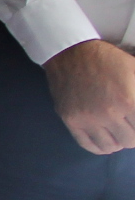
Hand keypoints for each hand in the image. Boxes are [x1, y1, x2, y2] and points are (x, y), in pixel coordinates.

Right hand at [43, 39, 134, 155]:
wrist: (70, 52)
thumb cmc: (107, 59)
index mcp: (129, 100)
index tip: (134, 118)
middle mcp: (108, 113)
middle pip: (130, 140)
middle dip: (133, 133)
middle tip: (130, 124)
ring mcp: (87, 118)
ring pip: (111, 146)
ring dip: (118, 141)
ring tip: (119, 132)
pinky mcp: (71, 120)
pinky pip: (88, 145)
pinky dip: (100, 147)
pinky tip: (106, 140)